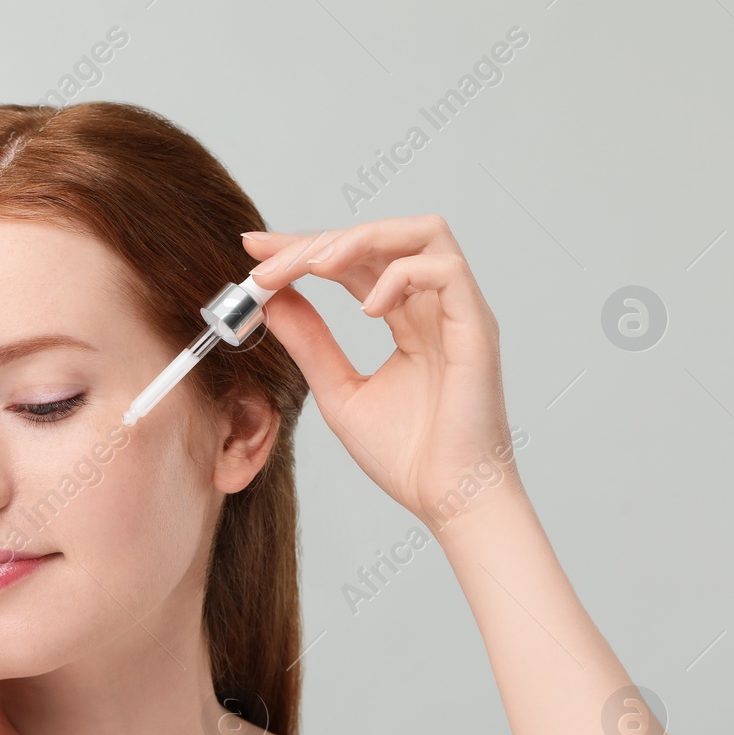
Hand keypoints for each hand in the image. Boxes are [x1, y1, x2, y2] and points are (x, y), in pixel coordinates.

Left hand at [243, 216, 525, 529]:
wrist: (447, 502)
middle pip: (381, 238)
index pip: (355, 262)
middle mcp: (435, 307)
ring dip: (363, 238)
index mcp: (407, 320)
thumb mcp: (338, 390)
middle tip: (269, 264)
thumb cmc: (407, 457)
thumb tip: (272, 301)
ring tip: (318, 266)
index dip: (305, 247)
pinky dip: (399, 276)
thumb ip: (309, 343)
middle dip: (319, 241)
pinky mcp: (477, 327)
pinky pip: (445, 269)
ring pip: (422, 232)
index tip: (255, 248)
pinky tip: (368, 309)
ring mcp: (459, 313)